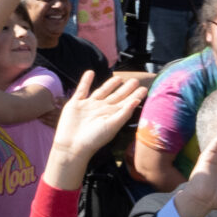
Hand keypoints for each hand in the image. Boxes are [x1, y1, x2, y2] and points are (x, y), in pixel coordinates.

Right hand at [44, 71, 151, 188]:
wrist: (72, 144)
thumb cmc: (94, 138)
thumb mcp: (112, 125)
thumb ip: (124, 112)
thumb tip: (137, 100)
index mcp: (112, 115)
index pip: (126, 103)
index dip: (135, 96)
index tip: (144, 88)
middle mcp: (101, 109)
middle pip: (116, 96)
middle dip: (125, 88)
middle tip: (135, 80)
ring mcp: (89, 106)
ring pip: (101, 91)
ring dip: (109, 84)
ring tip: (118, 77)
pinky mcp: (76, 103)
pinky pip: (82, 90)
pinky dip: (85, 81)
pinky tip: (90, 72)